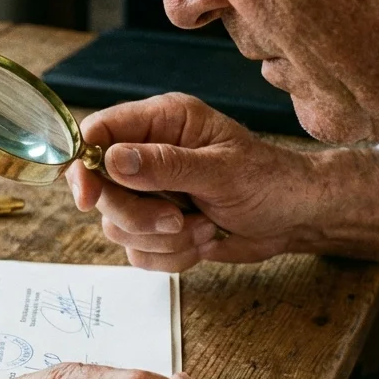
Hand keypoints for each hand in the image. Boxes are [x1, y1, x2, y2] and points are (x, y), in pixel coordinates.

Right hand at [66, 93, 378, 271]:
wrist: (295, 219)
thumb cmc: (269, 182)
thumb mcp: (221, 170)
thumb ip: (165, 165)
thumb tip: (111, 159)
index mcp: (163, 121)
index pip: (99, 132)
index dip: (84, 164)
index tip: (88, 197)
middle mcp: (149, 153)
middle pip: (101, 190)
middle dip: (137, 215)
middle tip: (175, 219)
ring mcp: (150, 192)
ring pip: (117, 226)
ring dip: (162, 238)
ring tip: (203, 226)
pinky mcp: (156, 226)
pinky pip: (138, 252)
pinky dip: (171, 256)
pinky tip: (204, 239)